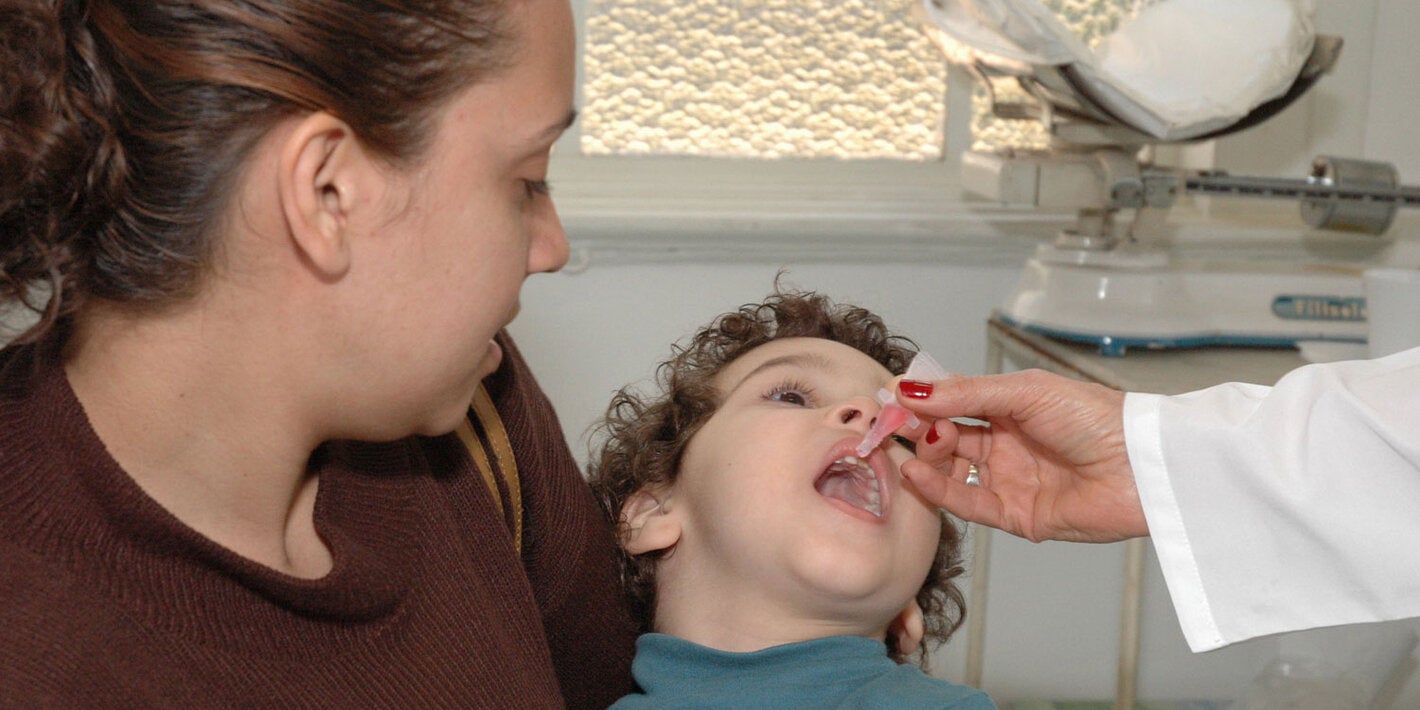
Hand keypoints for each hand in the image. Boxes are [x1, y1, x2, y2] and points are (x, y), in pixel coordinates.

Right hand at [895, 369, 1146, 542]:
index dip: (923, 402)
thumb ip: (966, 394)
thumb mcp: (1025, 392)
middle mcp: (1007, 444)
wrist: (1141, 465)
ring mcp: (1010, 480)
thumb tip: (909, 389)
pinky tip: (918, 473)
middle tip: (898, 425)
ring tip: (913, 448)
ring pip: (953, 472)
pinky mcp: (1017, 516)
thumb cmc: (1095, 418)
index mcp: (1010, 408)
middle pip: (948, 438)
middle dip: (920, 430)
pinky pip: (969, 505)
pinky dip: (940, 491)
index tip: (891, 399)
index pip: (953, 404)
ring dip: (928, 460)